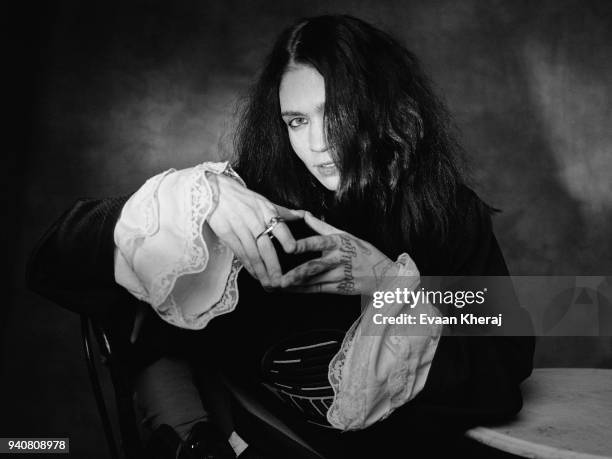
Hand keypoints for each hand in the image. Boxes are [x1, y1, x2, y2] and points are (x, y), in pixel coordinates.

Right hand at [207, 173, 303, 287]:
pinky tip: (256, 276)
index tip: (292, 250)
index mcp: (265, 210)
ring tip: (269, 285)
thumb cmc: (243, 198)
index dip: (285, 237)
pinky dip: (249, 267)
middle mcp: (253, 220)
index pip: (278, 225)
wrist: (215, 191)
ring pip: (252, 254)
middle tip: (281, 282)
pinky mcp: (227, 234)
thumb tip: (304, 215)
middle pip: (265, 246)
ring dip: (261, 272)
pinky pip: (240, 254)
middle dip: (273, 266)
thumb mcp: (264, 201)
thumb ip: (283, 212)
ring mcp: (239, 228)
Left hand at [279, 212, 403, 294]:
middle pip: (314, 266)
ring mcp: (339, 276)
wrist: (383, 274)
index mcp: (338, 243)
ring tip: (277, 284)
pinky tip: (289, 289)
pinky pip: (317, 290)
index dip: (304, 245)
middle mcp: (338, 259)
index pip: (318, 242)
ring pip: (313, 280)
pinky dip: (302, 290)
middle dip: (295, 273)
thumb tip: (303, 213)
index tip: (289, 247)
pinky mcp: (339, 288)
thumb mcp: (345, 234)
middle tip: (278, 277)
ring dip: (294, 283)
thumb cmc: (362, 251)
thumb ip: (321, 226)